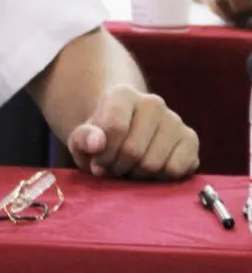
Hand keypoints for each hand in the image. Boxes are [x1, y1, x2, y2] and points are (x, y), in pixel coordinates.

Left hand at [66, 85, 198, 179]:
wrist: (126, 139)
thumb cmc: (101, 141)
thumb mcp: (82, 140)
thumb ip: (83, 138)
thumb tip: (97, 143)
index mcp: (122, 94)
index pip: (114, 128)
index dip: (103, 154)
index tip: (97, 162)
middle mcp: (152, 101)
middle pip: (134, 150)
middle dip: (119, 167)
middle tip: (114, 167)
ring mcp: (174, 119)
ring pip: (154, 164)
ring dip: (138, 175)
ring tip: (131, 167)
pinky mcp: (191, 139)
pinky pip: (176, 170)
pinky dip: (161, 178)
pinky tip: (152, 169)